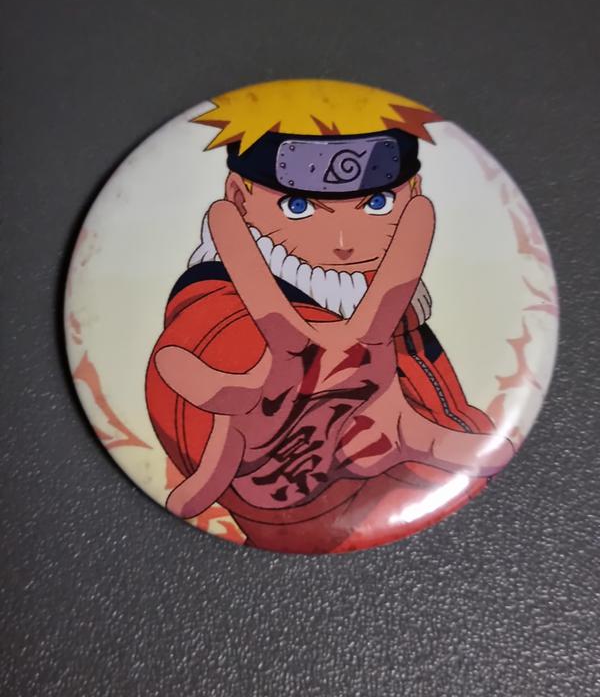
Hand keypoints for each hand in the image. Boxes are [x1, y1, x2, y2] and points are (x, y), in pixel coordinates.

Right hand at [156, 198, 512, 516]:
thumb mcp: (401, 433)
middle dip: (247, 269)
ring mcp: (265, 399)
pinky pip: (217, 462)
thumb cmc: (353, 431)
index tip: (425, 206)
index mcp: (351, 354)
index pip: (386, 298)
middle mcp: (301, 364)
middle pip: (271, 315)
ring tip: (172, 366)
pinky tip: (186, 498)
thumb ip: (445, 442)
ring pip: (227, 388)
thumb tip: (496, 451)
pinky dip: (204, 482)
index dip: (407, 255)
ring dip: (199, 381)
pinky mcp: (239, 439)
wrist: (308, 465)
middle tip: (219, 216)